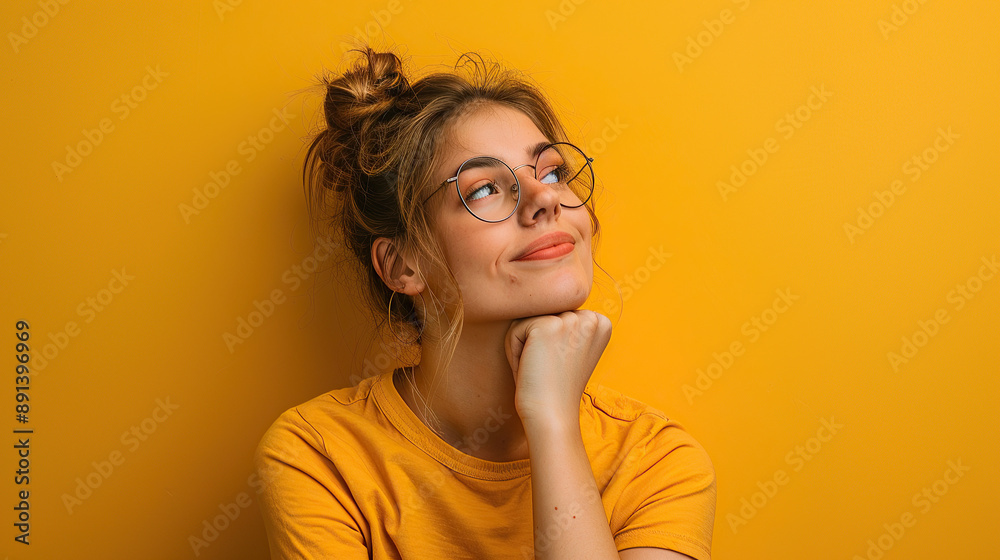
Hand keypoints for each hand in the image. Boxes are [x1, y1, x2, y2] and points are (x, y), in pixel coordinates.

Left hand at [503, 309, 611, 427]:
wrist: (553, 416)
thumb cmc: (556, 388)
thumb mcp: (573, 350)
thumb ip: (569, 326)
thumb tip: (542, 298)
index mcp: (601, 322)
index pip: (559, 316)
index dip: (552, 343)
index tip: (561, 366)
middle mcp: (591, 317)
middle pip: (544, 315)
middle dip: (537, 343)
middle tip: (548, 370)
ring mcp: (571, 320)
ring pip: (528, 321)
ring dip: (525, 347)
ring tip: (540, 370)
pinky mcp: (548, 326)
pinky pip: (515, 330)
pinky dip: (514, 352)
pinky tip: (531, 369)